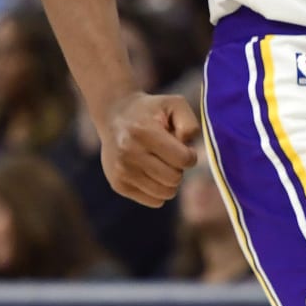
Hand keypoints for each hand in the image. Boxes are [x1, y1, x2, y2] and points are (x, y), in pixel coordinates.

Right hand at [100, 92, 199, 207]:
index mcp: (143, 131)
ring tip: (160, 163)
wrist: (115, 116)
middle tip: (170, 155)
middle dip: (179, 168)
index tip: (183, 147)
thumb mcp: (174, 104)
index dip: (190, 155)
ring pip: (165, 194)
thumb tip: (188, 150)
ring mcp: (121, 171)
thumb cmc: (151, 111)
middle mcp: (128, 153)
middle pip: (174, 179)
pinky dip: (158, 190)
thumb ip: (189, 124)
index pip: (183, 159)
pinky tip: (150, 172)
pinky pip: (154, 201)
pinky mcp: (118, 185)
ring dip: (169, 181)